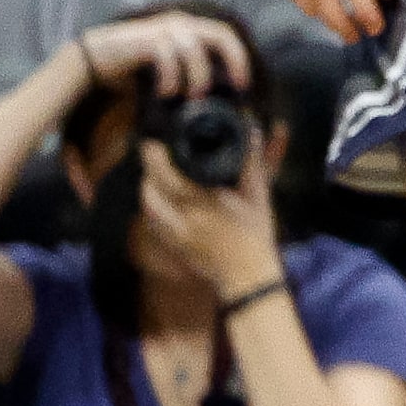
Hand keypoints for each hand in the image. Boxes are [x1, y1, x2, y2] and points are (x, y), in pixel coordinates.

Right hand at [73, 12, 252, 102]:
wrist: (93, 59)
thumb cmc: (132, 68)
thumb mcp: (167, 72)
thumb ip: (187, 77)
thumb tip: (207, 101)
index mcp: (188, 30)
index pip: (225, 36)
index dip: (239, 57)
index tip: (243, 84)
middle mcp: (180, 24)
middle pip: (220, 34)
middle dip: (233, 60)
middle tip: (235, 86)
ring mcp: (162, 29)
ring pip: (194, 48)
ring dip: (197, 75)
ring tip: (191, 96)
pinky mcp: (145, 38)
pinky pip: (166, 54)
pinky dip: (170, 76)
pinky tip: (165, 93)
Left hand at [138, 141, 278, 301]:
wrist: (246, 275)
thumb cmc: (255, 234)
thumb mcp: (259, 195)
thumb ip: (252, 162)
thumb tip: (252, 129)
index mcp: (203, 201)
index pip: (168, 174)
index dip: (156, 155)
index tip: (155, 141)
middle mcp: (183, 216)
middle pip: (152, 187)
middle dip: (148, 166)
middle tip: (151, 151)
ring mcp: (174, 232)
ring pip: (148, 204)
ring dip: (147, 186)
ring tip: (153, 172)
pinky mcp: (172, 243)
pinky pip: (152, 220)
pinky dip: (150, 205)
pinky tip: (157, 197)